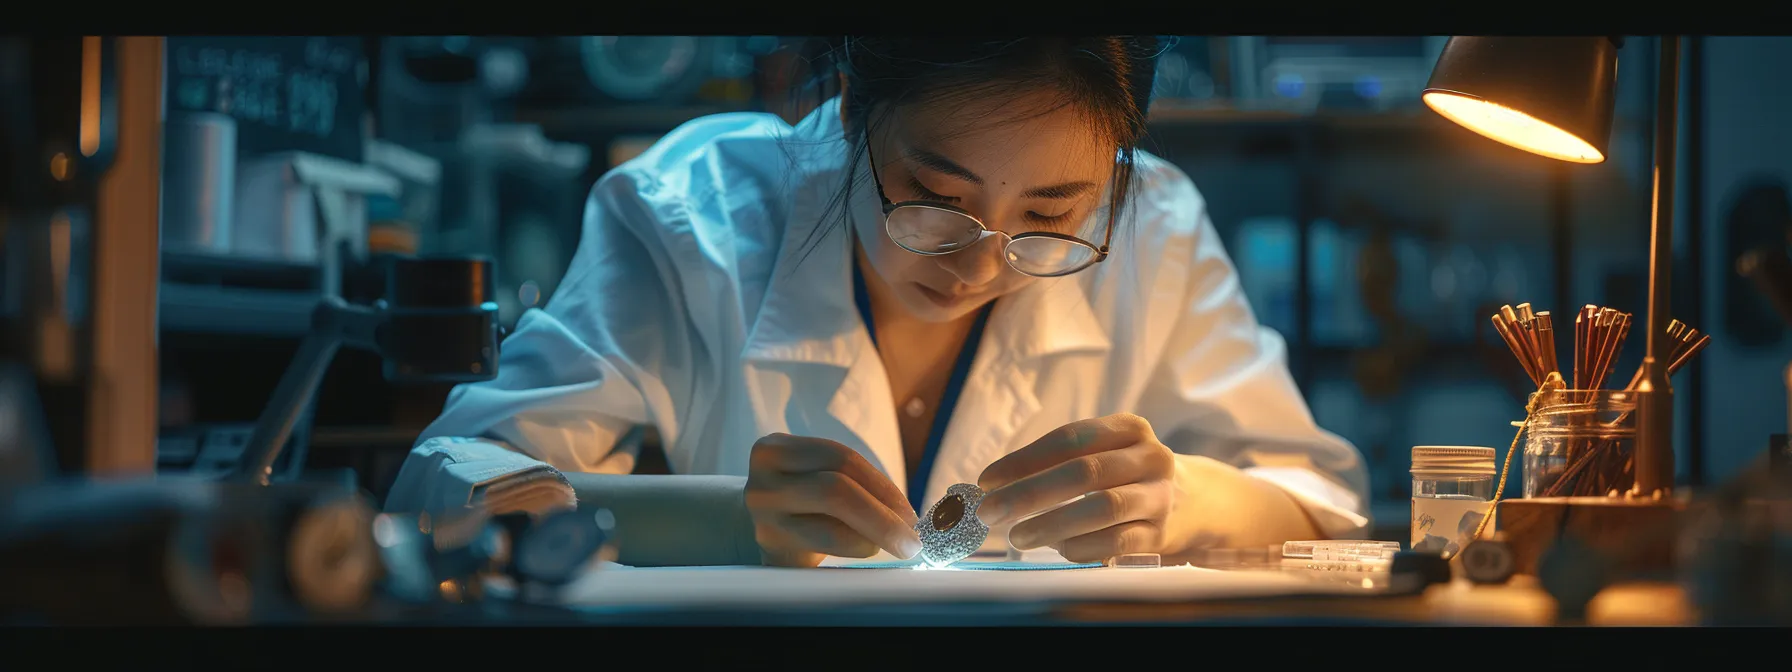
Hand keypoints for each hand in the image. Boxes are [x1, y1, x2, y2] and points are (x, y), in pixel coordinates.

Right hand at [745, 433, 921, 566]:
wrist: (760, 527)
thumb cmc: (804, 498)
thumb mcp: (816, 473)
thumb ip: (854, 481)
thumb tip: (909, 515)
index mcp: (773, 451)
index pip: (841, 458)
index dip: (883, 485)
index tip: (910, 512)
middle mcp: (762, 486)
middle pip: (836, 491)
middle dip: (883, 517)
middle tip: (912, 540)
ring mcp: (763, 525)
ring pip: (834, 531)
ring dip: (873, 540)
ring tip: (890, 546)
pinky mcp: (772, 559)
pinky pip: (828, 558)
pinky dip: (856, 554)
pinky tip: (866, 552)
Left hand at [975, 414, 1183, 562]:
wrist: (1198, 502)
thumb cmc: (1130, 475)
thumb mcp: (1107, 453)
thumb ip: (1059, 464)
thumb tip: (995, 488)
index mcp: (1128, 428)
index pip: (1069, 439)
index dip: (1024, 460)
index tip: (987, 480)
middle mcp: (1149, 456)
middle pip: (1082, 472)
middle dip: (1029, 493)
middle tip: (990, 512)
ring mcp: (1160, 495)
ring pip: (1101, 507)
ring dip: (1051, 524)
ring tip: (1017, 537)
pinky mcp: (1163, 533)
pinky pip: (1116, 541)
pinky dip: (1080, 547)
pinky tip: (1057, 550)